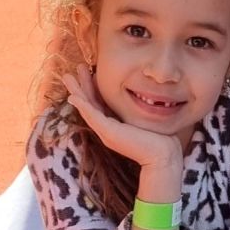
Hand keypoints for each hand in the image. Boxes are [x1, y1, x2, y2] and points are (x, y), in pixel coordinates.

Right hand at [63, 67, 182, 171]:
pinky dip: (82, 105)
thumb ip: (140, 110)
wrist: (162, 155)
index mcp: (115, 126)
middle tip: (68, 73)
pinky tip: (73, 96)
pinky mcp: (108, 133)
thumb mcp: (145, 119)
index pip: (99, 104)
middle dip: (79, 87)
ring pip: (86, 108)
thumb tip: (147, 97)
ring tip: (67, 77)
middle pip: (89, 104)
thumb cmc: (159, 138)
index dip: (92, 89)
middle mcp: (107, 129)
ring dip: (76, 92)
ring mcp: (106, 132)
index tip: (89, 73)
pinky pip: (92, 116)